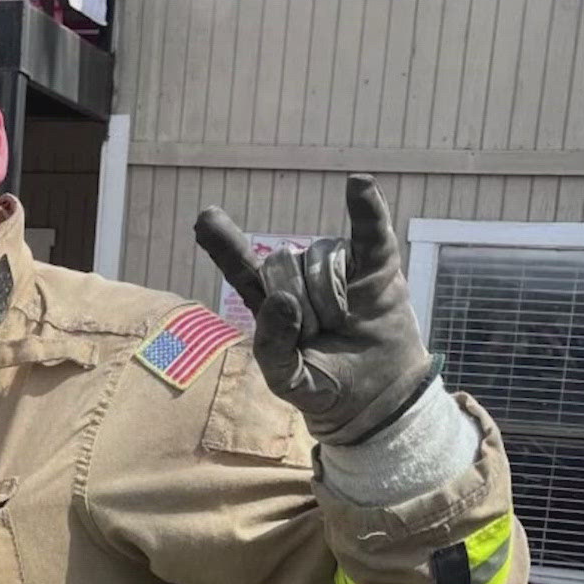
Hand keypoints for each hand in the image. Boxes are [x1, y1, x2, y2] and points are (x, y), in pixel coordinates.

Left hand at [193, 174, 435, 445]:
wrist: (378, 399)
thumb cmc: (327, 388)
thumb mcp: (289, 380)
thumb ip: (273, 348)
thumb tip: (281, 300)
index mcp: (272, 302)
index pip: (241, 267)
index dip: (224, 244)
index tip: (205, 218)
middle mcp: (302, 276)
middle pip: (283, 263)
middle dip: (299, 302)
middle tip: (318, 333)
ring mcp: (340, 267)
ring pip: (321, 257)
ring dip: (330, 295)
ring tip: (342, 322)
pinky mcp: (377, 265)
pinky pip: (370, 230)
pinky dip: (367, 207)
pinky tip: (360, 184)